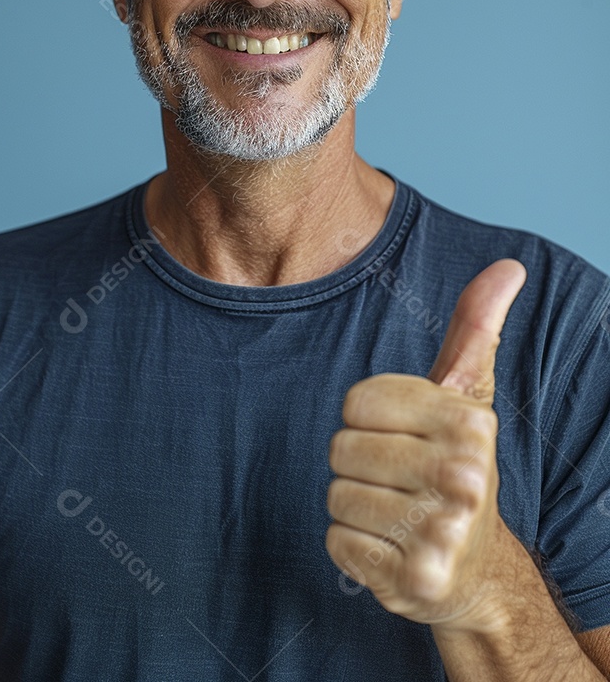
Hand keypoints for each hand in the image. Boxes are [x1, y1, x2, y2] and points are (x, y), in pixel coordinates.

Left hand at [325, 258, 526, 630]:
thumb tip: (508, 267)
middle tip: (397, 480)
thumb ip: (473, 329)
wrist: (474, 569)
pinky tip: (391, 548)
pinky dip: (354, 547)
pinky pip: (339, 544)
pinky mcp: (418, 581)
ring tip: (396, 513)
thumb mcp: (464, 397)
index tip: (399, 434)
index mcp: (468, 422)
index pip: (356, 403)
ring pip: (338, 497)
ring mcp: (443, 532)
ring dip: (356, 507)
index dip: (366, 419)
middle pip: (342, 449)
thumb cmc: (454, 464)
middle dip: (358, 464)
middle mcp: (463, 476)